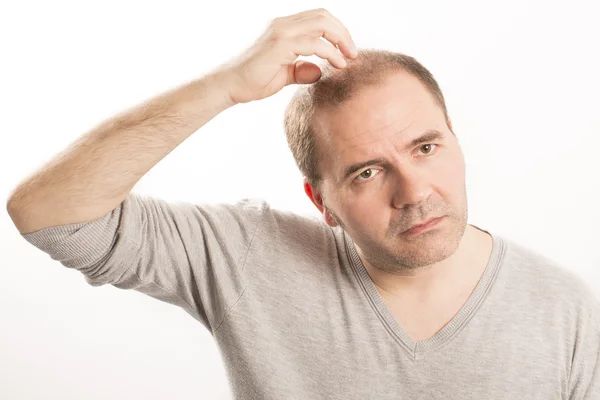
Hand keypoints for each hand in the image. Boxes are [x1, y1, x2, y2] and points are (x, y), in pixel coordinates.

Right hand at [217, 8, 356, 104]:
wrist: (229, 85)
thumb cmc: (252, 81)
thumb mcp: (283, 75)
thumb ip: (301, 70)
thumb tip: (320, 71)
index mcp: (283, 27)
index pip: (318, 18)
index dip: (337, 31)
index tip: (347, 51)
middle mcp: (282, 24)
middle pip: (324, 15)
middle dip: (343, 33)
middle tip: (353, 54)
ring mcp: (281, 32)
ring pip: (322, 23)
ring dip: (341, 40)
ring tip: (348, 58)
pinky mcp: (280, 44)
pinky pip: (315, 43)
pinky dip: (331, 52)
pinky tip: (337, 65)